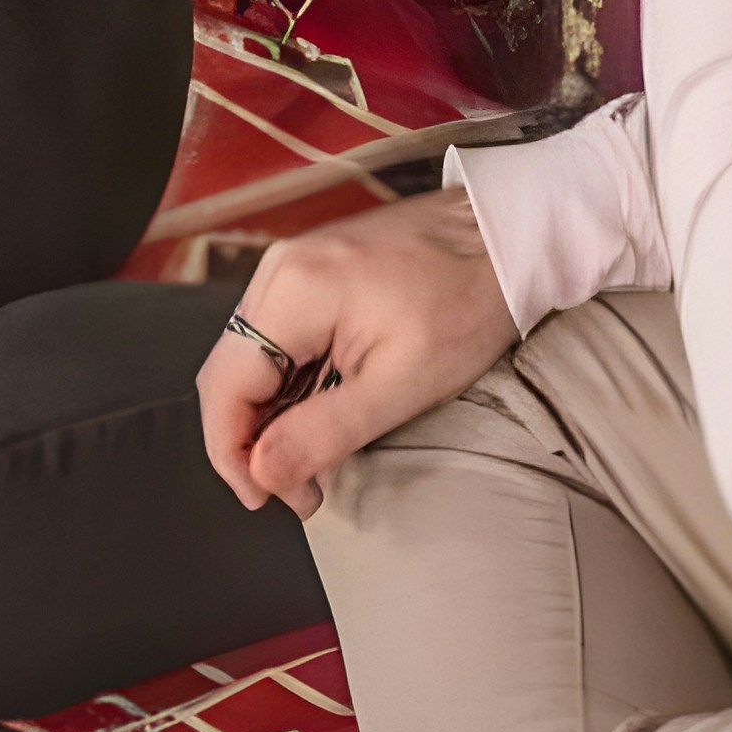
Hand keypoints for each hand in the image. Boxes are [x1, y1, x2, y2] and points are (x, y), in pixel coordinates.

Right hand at [197, 189, 518, 519]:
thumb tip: (264, 472)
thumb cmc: (468, 300)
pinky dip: (286, 384)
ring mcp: (291, 266)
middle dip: (250, 442)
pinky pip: (275, 337)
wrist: (506, 234)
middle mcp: (278, 270)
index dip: (233, 454)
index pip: (225, 388)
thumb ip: (324, 432)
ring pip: (248, 359)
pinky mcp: (309, 272)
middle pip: (228, 374)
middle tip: (295, 489)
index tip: (264, 497)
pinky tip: (317, 415)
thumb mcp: (402, 384)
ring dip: (268, 416)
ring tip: (311, 462)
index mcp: (292, 291)